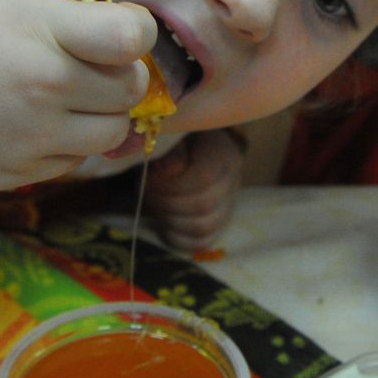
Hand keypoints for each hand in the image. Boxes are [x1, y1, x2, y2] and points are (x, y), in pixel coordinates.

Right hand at [0, 0, 155, 193]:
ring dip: (98, 118)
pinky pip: (68, 164)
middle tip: (92, 66)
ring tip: (60, 97)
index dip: (137, 34)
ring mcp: (30, 140)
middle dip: (121, 78)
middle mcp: (44, 88)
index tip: (119, 33)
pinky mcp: (12, 178)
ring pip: (110, 137)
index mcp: (38, 31)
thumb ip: (49, 17)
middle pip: (130, 92)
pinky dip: (63, 147)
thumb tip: (95, 33)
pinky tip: (27, 125)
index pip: (132, 38)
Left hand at [145, 129, 247, 251]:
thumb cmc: (174, 139)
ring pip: (203, 227)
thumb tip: (168, 168)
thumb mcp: (170, 135)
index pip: (204, 177)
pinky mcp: (218, 223)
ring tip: (154, 205)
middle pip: (203, 205)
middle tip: (145, 191)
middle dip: (165, 202)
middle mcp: (231, 179)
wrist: (188, 146)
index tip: (149, 176)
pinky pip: (202, 242)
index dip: (171, 183)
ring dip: (170, 220)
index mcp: (222, 152)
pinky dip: (178, 238)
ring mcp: (227, 204)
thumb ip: (170, 148)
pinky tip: (164, 223)